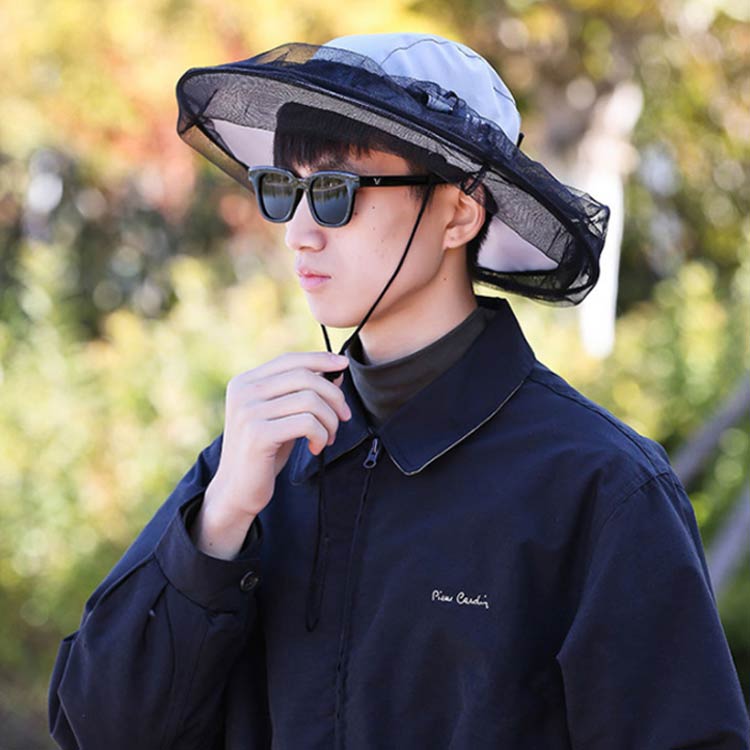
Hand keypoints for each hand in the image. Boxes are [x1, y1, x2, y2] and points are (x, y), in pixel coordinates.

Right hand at [205, 351, 350, 524]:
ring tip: (327, 437)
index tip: (344, 365)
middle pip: (304, 377)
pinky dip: (320, 435)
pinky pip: (307, 423)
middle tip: (343, 417)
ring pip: (310, 400)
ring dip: (329, 420)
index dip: (320, 359)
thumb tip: (336, 372)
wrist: (236, 490)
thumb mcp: (283, 416)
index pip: (290, 359)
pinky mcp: (258, 434)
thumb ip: (302, 393)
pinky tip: (315, 447)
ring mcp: (249, 412)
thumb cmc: (264, 452)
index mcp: (245, 382)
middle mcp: (244, 392)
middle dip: (334, 396)